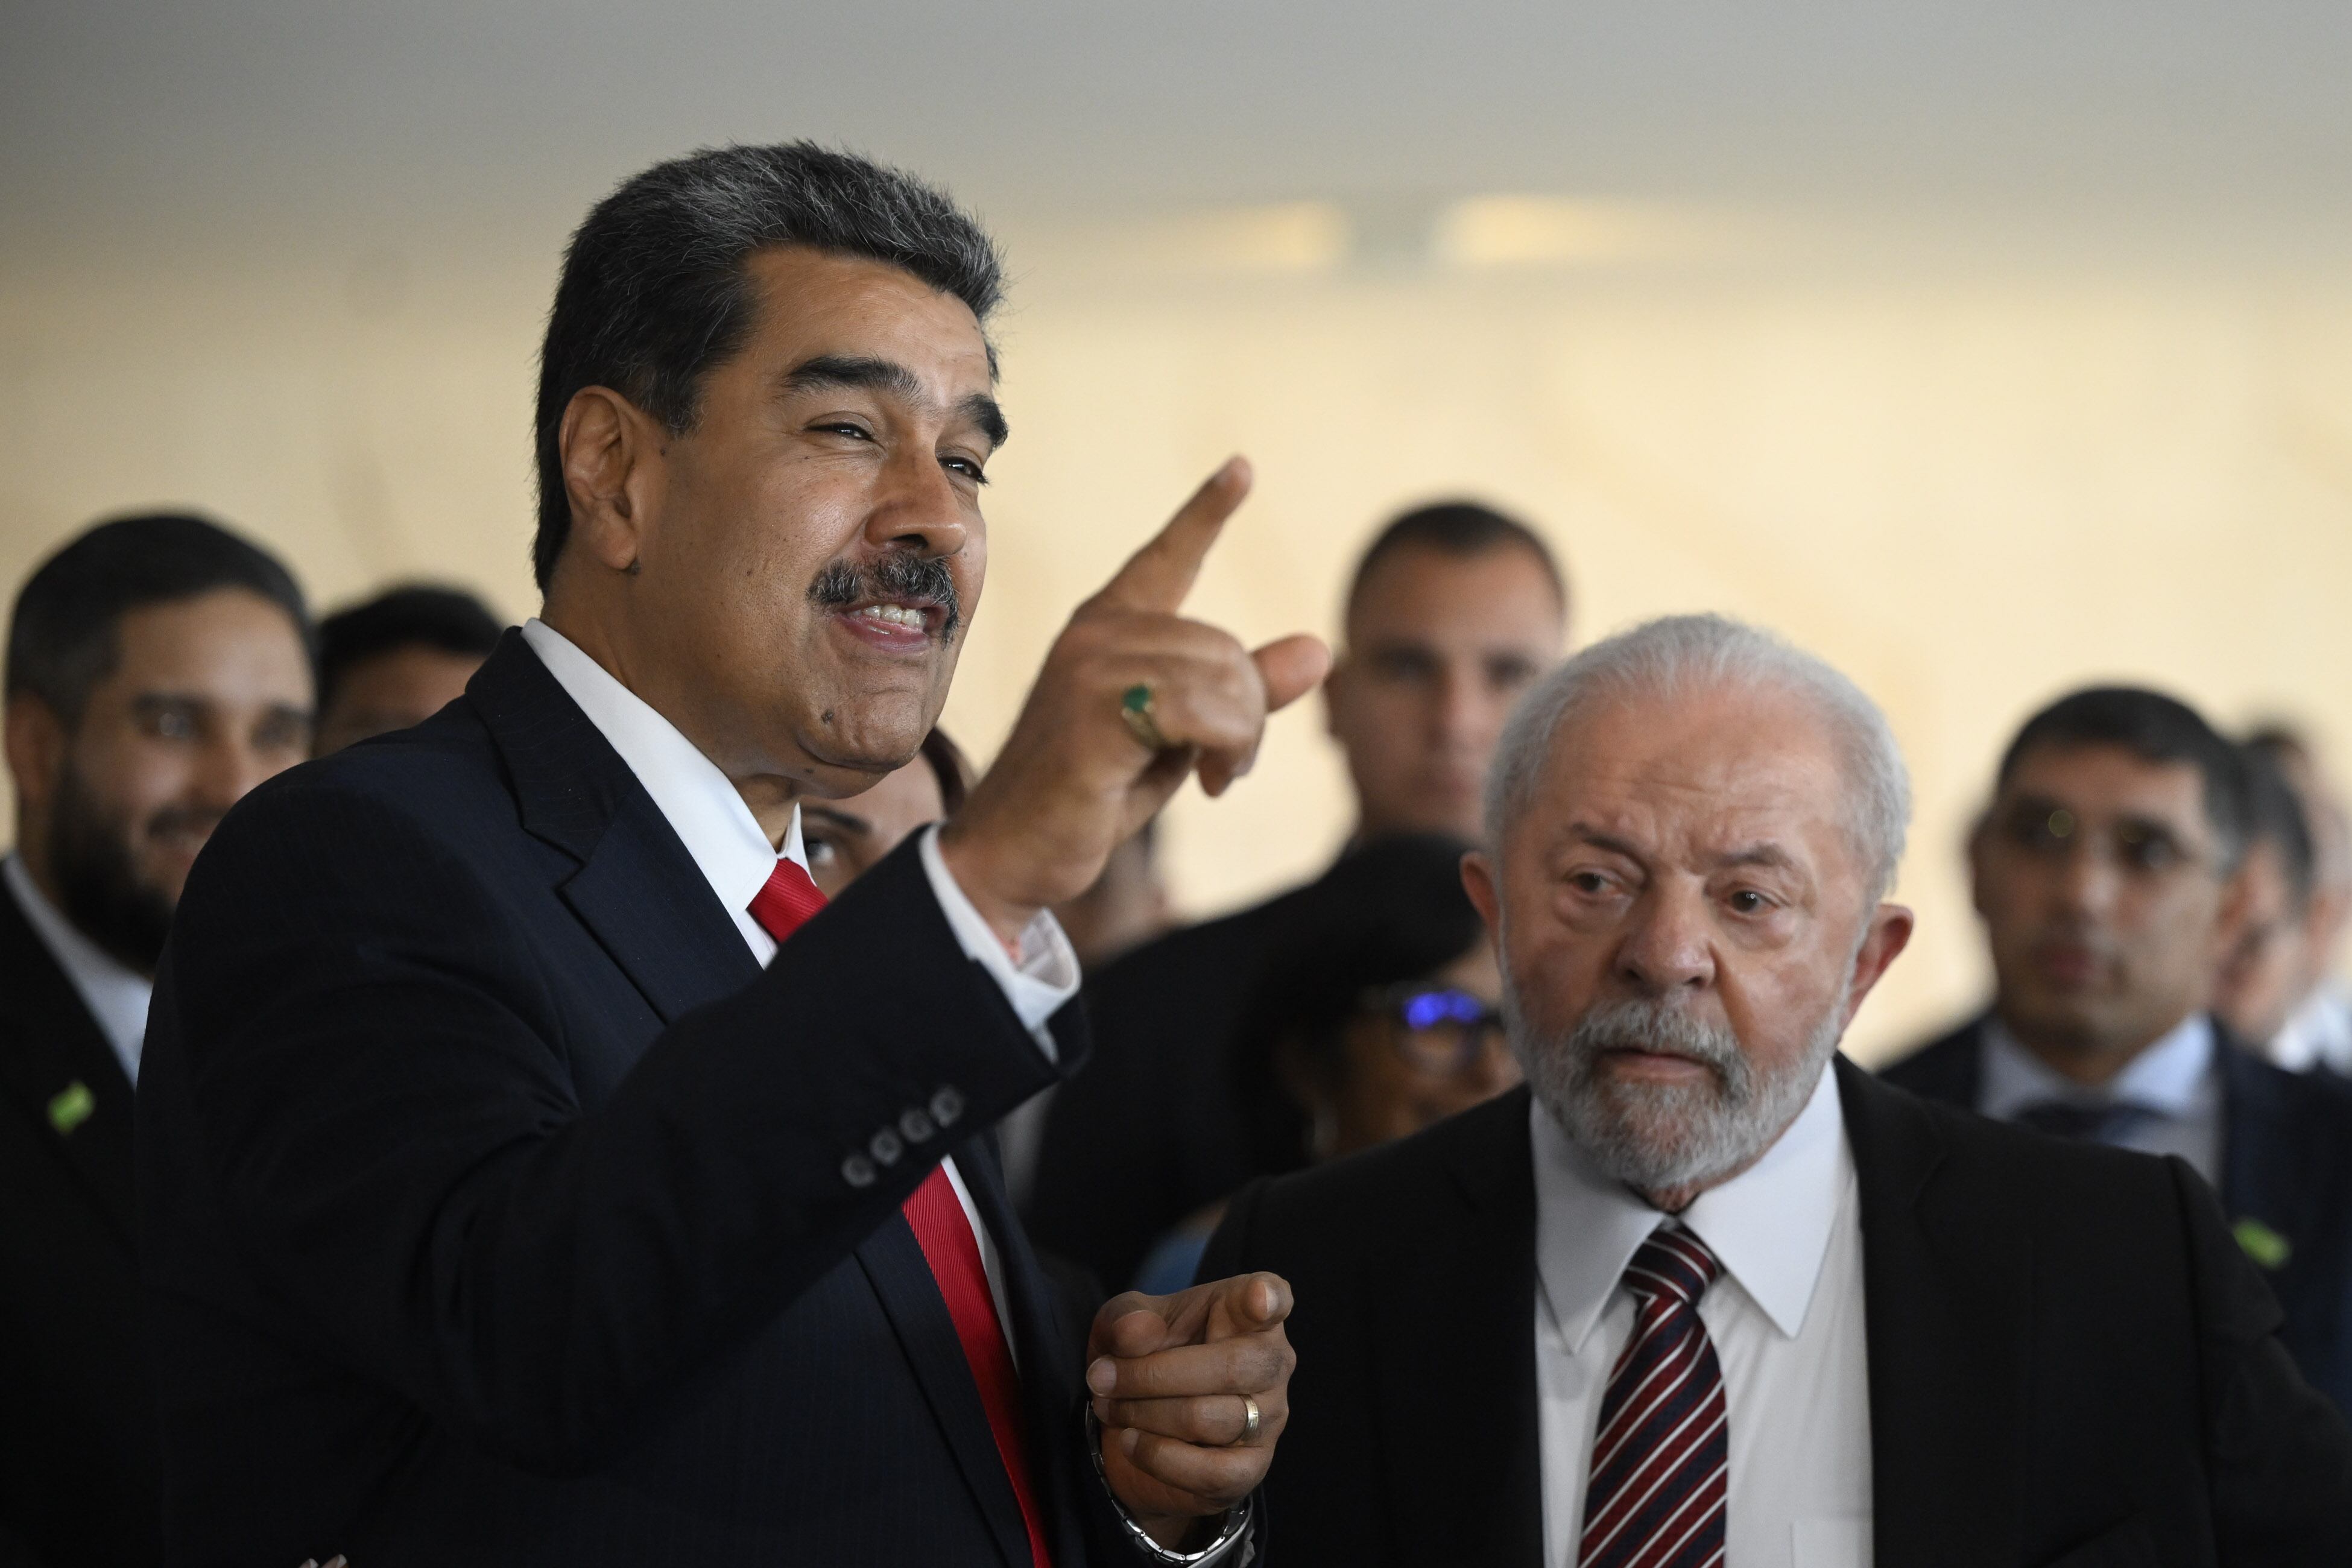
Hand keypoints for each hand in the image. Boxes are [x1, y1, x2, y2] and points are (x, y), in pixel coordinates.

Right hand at [940, 458, 1329, 944]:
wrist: (1013, 853)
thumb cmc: (1092, 794)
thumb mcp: (1180, 737)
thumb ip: (1242, 692)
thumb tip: (1319, 649)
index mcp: (1107, 627)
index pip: (1166, 556)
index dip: (1206, 511)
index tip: (1240, 467)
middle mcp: (1097, 632)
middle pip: (1227, 646)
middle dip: (1247, 713)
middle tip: (1224, 765)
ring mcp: (1091, 667)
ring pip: (1226, 678)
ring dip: (1241, 739)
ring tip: (1212, 775)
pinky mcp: (1097, 711)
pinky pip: (1206, 711)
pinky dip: (1226, 750)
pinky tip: (1205, 784)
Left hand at [1085, 1271, 1294, 1546]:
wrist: (1135, 1425)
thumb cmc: (1145, 1354)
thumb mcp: (1122, 1325)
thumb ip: (1126, 1320)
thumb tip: (1136, 1331)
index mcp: (1248, 1311)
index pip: (1272, 1298)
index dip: (1268, 1298)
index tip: (1258, 1298)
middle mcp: (1272, 1362)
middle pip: (1229, 1367)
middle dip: (1151, 1374)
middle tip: (1101, 1377)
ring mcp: (1268, 1418)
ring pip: (1208, 1418)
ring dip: (1144, 1414)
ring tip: (1111, 1408)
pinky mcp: (1250, 1467)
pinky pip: (1211, 1472)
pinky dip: (1159, 1458)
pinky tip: (1132, 1442)